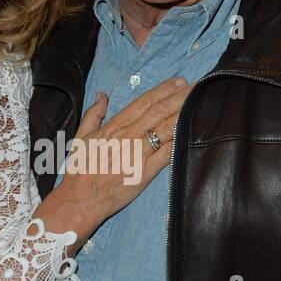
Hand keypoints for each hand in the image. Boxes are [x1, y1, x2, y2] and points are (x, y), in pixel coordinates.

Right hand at [34, 76, 189, 249]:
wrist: (81, 198)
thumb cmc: (80, 170)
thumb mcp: (81, 137)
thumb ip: (93, 114)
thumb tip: (102, 95)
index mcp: (115, 125)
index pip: (145, 102)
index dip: (164, 90)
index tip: (179, 82)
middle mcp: (129, 135)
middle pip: (160, 110)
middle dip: (180, 96)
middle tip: (197, 86)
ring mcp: (139, 153)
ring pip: (167, 127)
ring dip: (184, 113)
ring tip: (200, 102)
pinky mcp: (146, 171)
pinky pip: (168, 153)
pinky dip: (181, 141)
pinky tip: (193, 131)